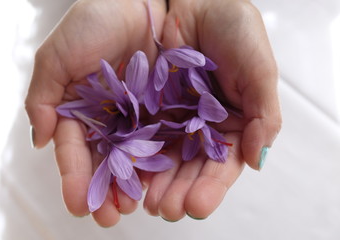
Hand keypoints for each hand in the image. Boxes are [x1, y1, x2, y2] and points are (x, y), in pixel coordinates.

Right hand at [25, 0, 166, 226]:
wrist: (138, 1)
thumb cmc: (96, 21)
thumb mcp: (58, 56)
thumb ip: (43, 97)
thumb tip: (41, 140)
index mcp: (81, 110)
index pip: (75, 151)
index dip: (74, 178)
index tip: (77, 205)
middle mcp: (108, 118)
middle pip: (105, 162)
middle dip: (105, 191)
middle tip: (110, 217)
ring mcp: (137, 116)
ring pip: (133, 158)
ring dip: (131, 185)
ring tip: (133, 207)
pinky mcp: (164, 110)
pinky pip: (161, 139)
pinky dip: (158, 162)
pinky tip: (158, 182)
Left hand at [143, 0, 281, 220]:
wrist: (195, 0)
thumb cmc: (232, 28)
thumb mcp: (258, 68)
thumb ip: (264, 114)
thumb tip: (256, 159)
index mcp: (229, 123)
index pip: (221, 165)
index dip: (210, 187)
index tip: (197, 206)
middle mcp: (199, 127)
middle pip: (188, 168)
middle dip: (178, 191)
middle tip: (166, 210)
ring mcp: (170, 117)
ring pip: (161, 157)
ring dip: (153, 182)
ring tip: (144, 203)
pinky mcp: (145, 105)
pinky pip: (137, 133)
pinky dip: (131, 155)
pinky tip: (126, 175)